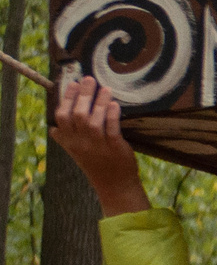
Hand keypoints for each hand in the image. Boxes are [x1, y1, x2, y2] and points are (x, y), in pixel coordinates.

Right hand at [51, 77, 148, 215]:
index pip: (61, 117)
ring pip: (92, 120)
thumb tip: (54, 128)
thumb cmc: (96, 164)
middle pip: (76, 115)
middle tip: (89, 79)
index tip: (72, 83)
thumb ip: (66, 139)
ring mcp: (97, 145)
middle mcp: (80, 143)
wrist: (114, 185)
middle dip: (82, 95)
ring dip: (98, 102)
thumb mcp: (76, 152)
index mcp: (69, 141)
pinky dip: (112, 115)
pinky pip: (111, 129)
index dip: (66, 99)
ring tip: (105, 88)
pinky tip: (115, 104)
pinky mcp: (114, 148)